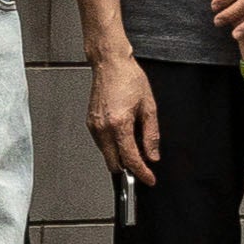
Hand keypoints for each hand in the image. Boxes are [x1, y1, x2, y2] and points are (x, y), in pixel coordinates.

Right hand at [90, 46, 161, 183]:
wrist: (110, 64)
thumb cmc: (129, 78)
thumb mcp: (149, 107)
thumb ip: (151, 135)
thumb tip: (152, 155)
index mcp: (119, 124)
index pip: (130, 158)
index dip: (141, 172)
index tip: (149, 179)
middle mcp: (103, 128)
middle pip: (114, 163)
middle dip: (129, 168)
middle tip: (143, 165)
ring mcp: (94, 126)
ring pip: (107, 155)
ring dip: (120, 156)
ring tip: (134, 142)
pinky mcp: (90, 124)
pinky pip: (102, 144)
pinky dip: (113, 146)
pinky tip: (123, 135)